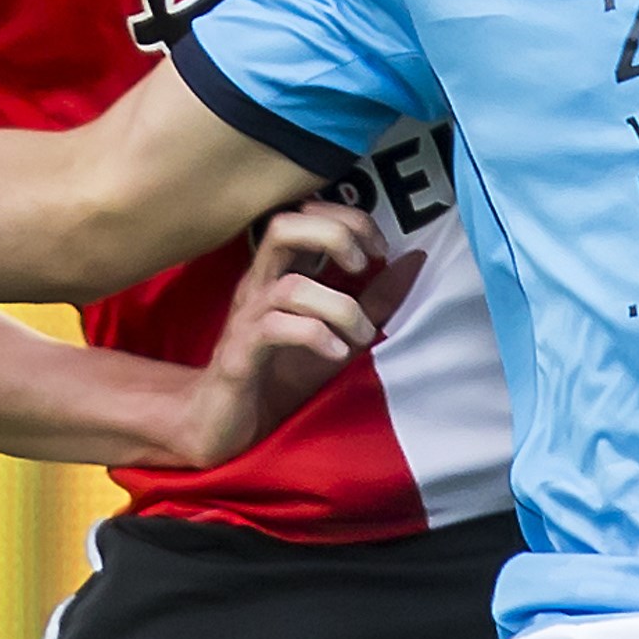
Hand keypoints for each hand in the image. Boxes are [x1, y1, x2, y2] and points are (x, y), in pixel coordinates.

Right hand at [169, 203, 424, 468]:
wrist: (224, 424)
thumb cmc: (279, 374)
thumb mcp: (340, 332)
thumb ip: (375, 298)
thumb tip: (415, 259)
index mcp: (281, 272)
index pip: (306, 214)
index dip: (348, 218)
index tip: (380, 249)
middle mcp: (260, 286)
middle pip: (283, 227)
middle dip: (334, 234)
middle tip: (363, 265)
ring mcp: (247, 319)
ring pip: (290, 287)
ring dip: (340, 306)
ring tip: (362, 333)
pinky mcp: (239, 356)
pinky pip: (274, 329)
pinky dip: (314, 335)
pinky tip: (335, 352)